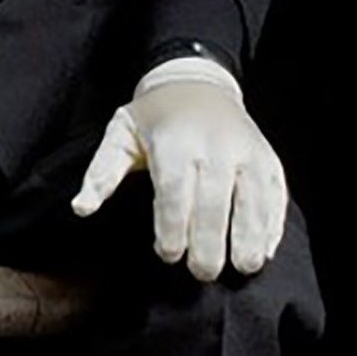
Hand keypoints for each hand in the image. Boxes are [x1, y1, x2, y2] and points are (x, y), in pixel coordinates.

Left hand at [70, 73, 287, 280]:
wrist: (197, 83)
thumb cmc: (154, 118)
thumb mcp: (120, 133)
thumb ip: (101, 172)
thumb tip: (81, 208)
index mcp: (175, 141)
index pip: (175, 192)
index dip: (172, 228)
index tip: (167, 255)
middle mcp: (215, 145)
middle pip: (215, 202)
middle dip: (209, 242)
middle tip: (202, 272)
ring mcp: (246, 150)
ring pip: (253, 199)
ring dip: (250, 237)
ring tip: (243, 267)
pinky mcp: (267, 158)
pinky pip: (275, 193)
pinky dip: (272, 223)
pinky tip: (265, 249)